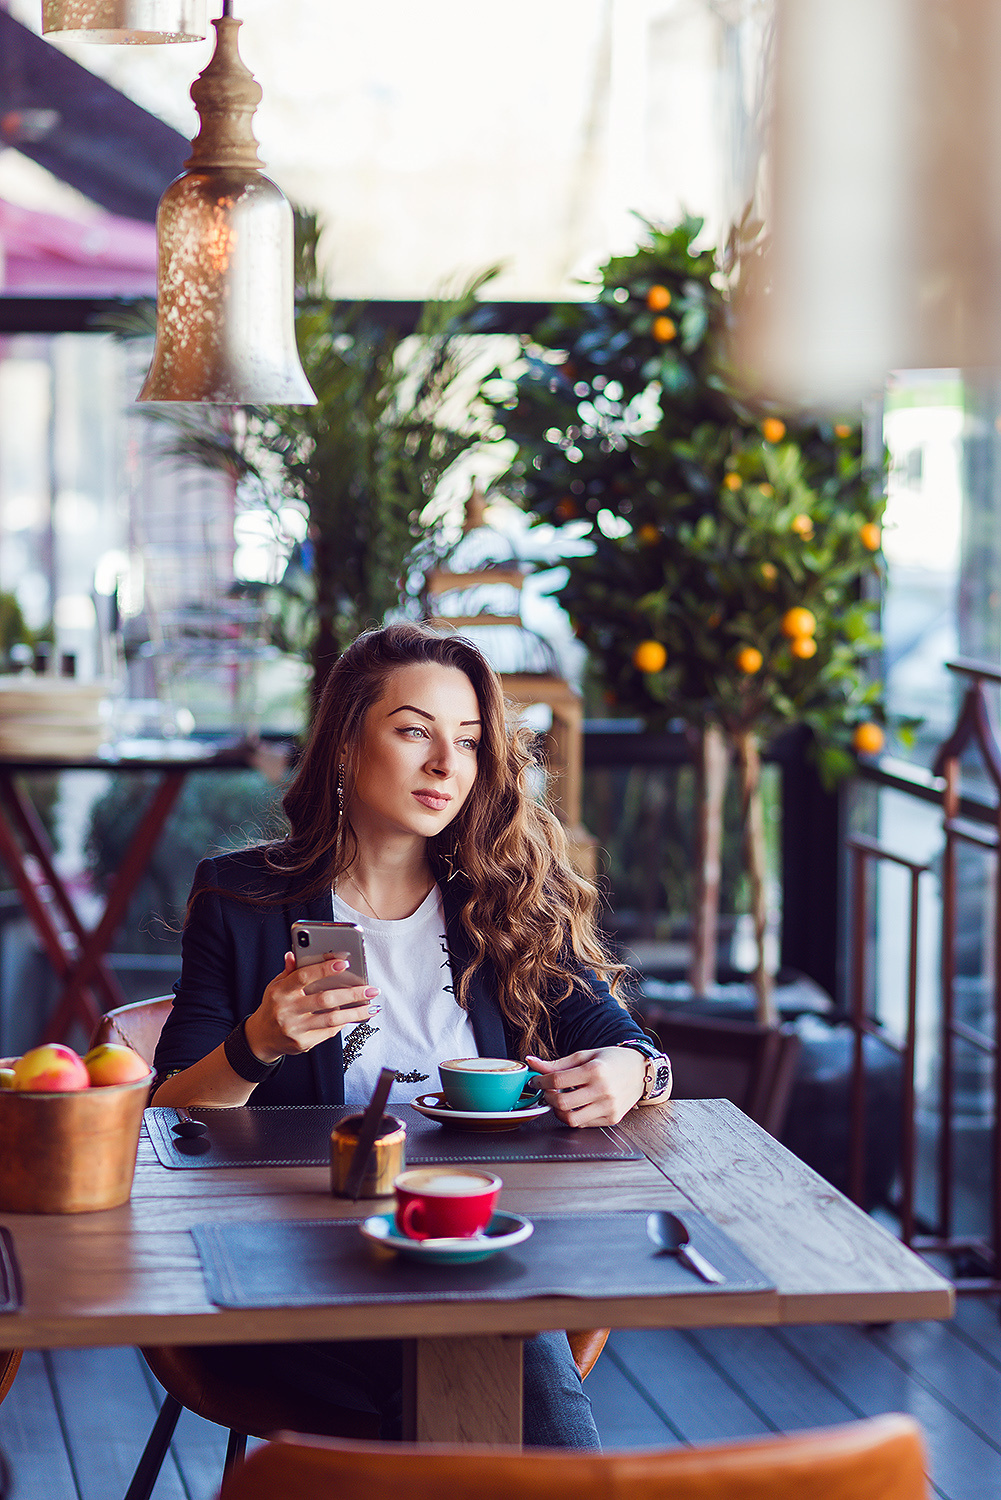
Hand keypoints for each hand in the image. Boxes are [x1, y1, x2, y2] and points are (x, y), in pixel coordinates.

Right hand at [243, 952, 379, 1063]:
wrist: (261, 1038)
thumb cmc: (274, 1005)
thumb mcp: (276, 986)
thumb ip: (290, 971)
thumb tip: (295, 953)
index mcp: (280, 991)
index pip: (304, 977)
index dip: (324, 969)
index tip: (345, 963)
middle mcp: (286, 1010)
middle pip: (325, 1000)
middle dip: (352, 994)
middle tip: (371, 990)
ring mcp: (295, 1028)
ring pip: (332, 1019)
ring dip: (356, 1013)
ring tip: (372, 1007)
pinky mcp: (303, 1043)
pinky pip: (329, 1031)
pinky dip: (344, 1023)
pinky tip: (355, 1016)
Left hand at [524, 1047, 644, 1127]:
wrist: (640, 1071)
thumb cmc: (611, 1060)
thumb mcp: (585, 1055)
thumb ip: (557, 1063)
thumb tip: (531, 1062)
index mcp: (595, 1070)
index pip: (558, 1080)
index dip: (541, 1081)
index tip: (536, 1080)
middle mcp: (603, 1090)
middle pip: (562, 1102)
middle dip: (548, 1098)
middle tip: (547, 1091)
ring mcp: (609, 1107)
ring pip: (571, 1119)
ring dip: (559, 1111)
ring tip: (560, 1100)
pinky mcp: (612, 1118)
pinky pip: (584, 1124)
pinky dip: (574, 1116)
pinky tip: (575, 1105)